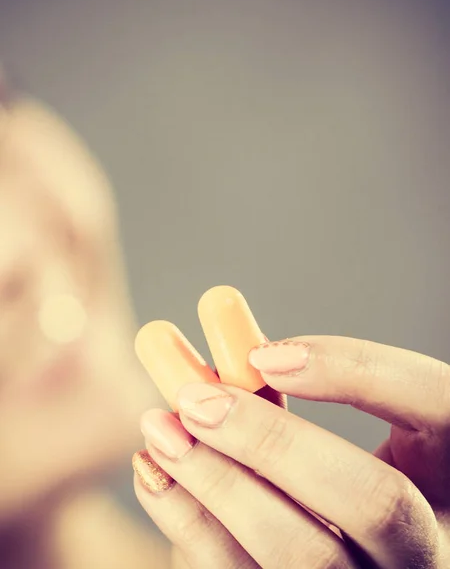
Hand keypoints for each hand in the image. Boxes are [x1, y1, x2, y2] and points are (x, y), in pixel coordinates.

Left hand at [133, 335, 449, 566]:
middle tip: (195, 398)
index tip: (263, 352)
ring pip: (303, 554)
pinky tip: (154, 472)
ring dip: (216, 482)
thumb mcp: (325, 433)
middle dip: (272, 441)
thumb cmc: (320, 480)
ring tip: (159, 426)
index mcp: (447, 474)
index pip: (437, 402)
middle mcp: (429, 547)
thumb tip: (220, 352)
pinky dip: (191, 525)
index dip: (356, 371)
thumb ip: (285, 395)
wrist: (333, 555)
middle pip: (375, 499)